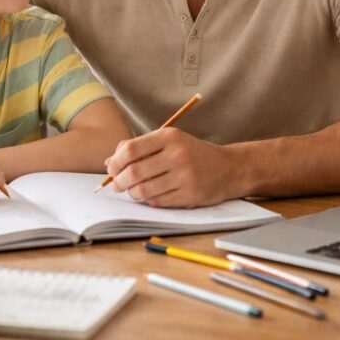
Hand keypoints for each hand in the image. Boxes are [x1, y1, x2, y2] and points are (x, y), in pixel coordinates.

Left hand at [104, 128, 238, 207]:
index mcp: (170, 137)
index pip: (131, 149)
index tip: (112, 168)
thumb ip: (140, 147)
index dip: (116, 161)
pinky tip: (152, 194)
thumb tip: (110, 162)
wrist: (229, 168)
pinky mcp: (189, 196)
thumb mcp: (170, 141)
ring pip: (143, 190)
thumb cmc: (192, 153)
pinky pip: (157, 202)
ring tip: (134, 190)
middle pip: (134, 172)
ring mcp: (185, 177)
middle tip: (117, 184)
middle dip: (119, 181)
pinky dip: (149, 200)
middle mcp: (178, 155)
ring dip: (133, 193)